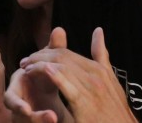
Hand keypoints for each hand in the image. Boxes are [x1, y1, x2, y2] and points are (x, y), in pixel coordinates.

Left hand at [6, 27, 136, 122]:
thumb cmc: (116, 110)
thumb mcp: (111, 80)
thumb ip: (102, 56)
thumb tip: (98, 31)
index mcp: (99, 69)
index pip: (69, 53)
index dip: (49, 52)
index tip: (36, 56)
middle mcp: (95, 75)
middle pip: (63, 57)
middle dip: (40, 56)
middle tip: (26, 62)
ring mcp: (91, 88)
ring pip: (61, 66)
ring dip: (40, 65)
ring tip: (26, 68)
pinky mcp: (84, 103)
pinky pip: (66, 84)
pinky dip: (53, 74)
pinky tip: (41, 71)